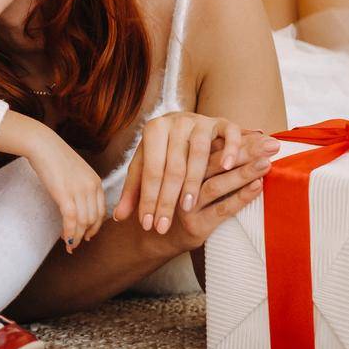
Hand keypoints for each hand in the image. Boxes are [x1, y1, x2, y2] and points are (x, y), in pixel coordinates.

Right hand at [9, 114, 106, 250]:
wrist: (42, 144)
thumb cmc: (54, 155)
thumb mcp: (75, 171)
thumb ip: (80, 186)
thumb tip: (76, 203)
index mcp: (96, 181)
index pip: (101, 211)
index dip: (95, 226)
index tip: (88, 234)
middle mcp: (91, 187)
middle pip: (93, 219)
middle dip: (86, 233)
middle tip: (77, 241)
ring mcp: (79, 191)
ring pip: (83, 222)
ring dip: (76, 236)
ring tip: (69, 244)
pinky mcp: (65, 194)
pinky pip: (70, 219)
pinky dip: (69, 232)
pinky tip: (65, 239)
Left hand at [114, 112, 247, 234]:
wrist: (186, 124)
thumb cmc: (164, 151)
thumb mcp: (146, 167)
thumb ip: (133, 190)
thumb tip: (118, 216)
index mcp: (153, 130)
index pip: (150, 171)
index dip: (148, 199)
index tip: (148, 225)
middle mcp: (175, 122)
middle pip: (172, 166)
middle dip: (166, 199)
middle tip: (163, 227)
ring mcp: (200, 121)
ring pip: (198, 153)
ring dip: (193, 182)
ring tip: (187, 208)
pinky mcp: (222, 122)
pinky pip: (229, 134)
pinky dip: (229, 149)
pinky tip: (227, 167)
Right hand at [152, 132, 279, 252]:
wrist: (160, 235)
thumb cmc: (184, 197)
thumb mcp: (190, 171)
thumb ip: (216, 152)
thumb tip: (257, 132)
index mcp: (177, 161)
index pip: (210, 147)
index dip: (238, 141)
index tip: (264, 136)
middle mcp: (178, 179)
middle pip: (213, 161)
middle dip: (245, 152)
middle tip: (271, 146)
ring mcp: (186, 203)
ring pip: (215, 185)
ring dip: (243, 174)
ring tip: (266, 164)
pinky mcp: (194, 224)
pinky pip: (221, 209)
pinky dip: (240, 197)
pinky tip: (257, 187)